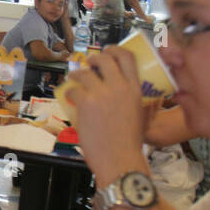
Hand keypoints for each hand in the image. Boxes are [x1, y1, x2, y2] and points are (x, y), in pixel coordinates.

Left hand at [60, 47, 147, 184]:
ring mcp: (102, 94)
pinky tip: (70, 96)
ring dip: (77, 73)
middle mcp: (119, 87)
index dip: (116, 49)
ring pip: (85, 72)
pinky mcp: (86, 103)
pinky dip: (70, 91)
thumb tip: (124, 94)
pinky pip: (74, 89)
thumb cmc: (129, 144)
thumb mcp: (140, 115)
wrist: (120, 160)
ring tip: (74, 77)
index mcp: (135, 89)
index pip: (127, 57)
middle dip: (94, 57)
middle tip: (89, 62)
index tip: (109, 51)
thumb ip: (133, 100)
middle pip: (105, 59)